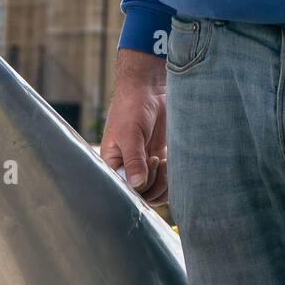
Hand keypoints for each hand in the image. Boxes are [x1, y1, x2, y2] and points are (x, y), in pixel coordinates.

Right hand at [101, 49, 167, 206]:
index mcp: (113, 165)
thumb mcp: (130, 133)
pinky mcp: (160, 158)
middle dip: (152, 184)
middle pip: (142, 195)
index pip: (124, 190)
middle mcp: (128, 168)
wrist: (149, 88)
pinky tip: (169, 161)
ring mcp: (145, 164)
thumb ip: (134, 160)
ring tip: (163, 161)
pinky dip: (171, 176)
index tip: (146, 170)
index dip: (137, 189)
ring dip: (163, 182)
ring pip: (156, 191)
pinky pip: (166, 179)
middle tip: (155, 160)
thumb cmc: (132, 107)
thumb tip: (137, 185)